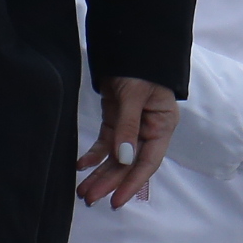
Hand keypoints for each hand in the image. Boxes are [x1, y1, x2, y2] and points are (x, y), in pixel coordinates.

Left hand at [75, 76, 180, 208]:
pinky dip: (93, 155)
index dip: (132, 183)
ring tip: (83, 191)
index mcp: (162, 126)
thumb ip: (128, 126)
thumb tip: (124, 159)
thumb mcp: (134, 94)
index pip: (148, 162)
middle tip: (90, 199)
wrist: (127, 42)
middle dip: (109, 182)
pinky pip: (105, 143)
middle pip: (129, 163)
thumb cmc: (139, 67)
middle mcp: (148, 131)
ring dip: (100, 174)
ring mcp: (131, 127)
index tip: (116, 201)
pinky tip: (80, 166)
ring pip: (115, 157)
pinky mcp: (116, 120)